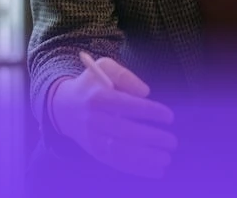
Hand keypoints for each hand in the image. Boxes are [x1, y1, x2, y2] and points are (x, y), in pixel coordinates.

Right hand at [50, 56, 176, 177]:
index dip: (149, 112)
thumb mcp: (104, 68)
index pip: (126, 106)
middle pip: (125, 132)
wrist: (64, 107)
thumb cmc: (91, 86)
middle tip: (172, 141)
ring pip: (121, 152)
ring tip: (166, 158)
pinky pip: (117, 163)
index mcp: (97, 97)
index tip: (169, 116)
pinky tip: (157, 170)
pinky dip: (138, 169)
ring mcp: (93, 138)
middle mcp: (94, 120)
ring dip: (146, 158)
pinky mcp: (95, 152)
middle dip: (151, 138)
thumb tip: (145, 92)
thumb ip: (125, 75)